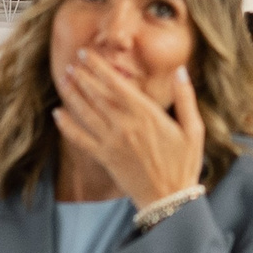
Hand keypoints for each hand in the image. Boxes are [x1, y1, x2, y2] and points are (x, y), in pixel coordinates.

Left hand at [54, 53, 204, 210]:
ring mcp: (113, 142)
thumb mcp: (194, 129)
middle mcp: (126, 125)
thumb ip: (186, 98)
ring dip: (73, 95)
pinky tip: (57, 114)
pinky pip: (81, 139)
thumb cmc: (183, 163)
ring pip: (86, 113)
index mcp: (147, 114)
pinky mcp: (105, 158)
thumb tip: (182, 70)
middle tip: (71, 60)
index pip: (117, 84)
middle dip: (83, 76)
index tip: (87, 54)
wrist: (169, 199)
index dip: (99, 67)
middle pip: (98, 95)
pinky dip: (67, 126)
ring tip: (63, 79)